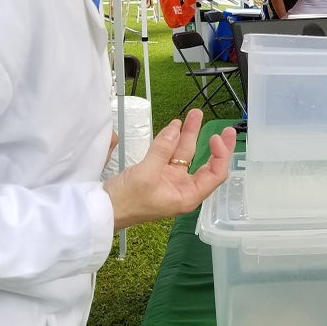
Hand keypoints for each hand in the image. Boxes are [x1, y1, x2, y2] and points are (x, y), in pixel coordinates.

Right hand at [104, 109, 236, 229]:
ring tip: (194, 115)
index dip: (220, 156)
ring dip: (189, 135)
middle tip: (224, 129)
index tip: (216, 138)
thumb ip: (162, 151)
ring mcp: (170, 180)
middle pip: (205, 164)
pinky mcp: (157, 173)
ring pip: (185, 154)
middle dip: (213, 144)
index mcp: (188, 196)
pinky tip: (175, 127)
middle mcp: (183, 188)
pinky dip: (172, 141)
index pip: (216, 175)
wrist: (102, 210)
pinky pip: (169, 154)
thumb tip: (175, 131)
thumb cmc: (126, 202)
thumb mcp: (146, 174)